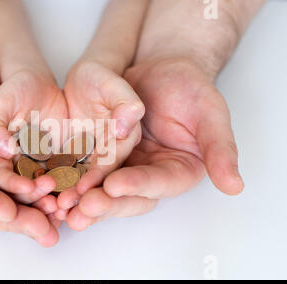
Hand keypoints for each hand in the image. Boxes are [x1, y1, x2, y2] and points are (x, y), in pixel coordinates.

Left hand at [64, 58, 243, 230]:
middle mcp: (150, 176)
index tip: (115, 186)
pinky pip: (86, 173)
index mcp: (178, 170)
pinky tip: (54, 188)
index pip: (158, 183)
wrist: (159, 71)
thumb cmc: (189, 87)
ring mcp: (126, 169)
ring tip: (63, 207)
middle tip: (82, 207)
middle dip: (105, 203)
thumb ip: (220, 148)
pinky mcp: (103, 160)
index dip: (137, 186)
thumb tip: (235, 186)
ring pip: (104, 190)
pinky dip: (71, 181)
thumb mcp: (210, 112)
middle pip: (128, 196)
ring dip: (83, 199)